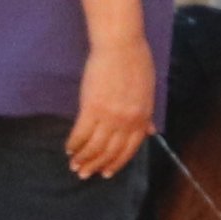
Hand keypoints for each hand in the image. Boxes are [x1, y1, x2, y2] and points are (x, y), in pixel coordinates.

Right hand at [68, 35, 157, 182]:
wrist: (121, 46)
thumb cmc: (136, 63)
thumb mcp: (148, 92)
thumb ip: (147, 115)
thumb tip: (151, 132)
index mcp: (141, 119)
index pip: (128, 150)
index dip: (116, 163)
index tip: (105, 173)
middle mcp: (126, 122)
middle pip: (110, 152)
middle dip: (96, 165)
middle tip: (84, 174)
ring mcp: (109, 116)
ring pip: (95, 146)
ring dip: (83, 158)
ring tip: (74, 165)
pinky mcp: (91, 108)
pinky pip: (81, 133)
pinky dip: (74, 143)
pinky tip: (68, 148)